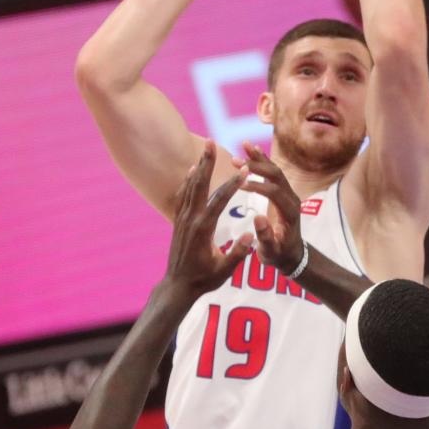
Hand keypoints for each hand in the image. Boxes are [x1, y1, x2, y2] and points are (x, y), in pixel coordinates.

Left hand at [165, 141, 252, 297]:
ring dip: (199, 167)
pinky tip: (194, 171)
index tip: (245, 170)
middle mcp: (191, 219)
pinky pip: (184, 195)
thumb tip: (250, 236)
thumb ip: (237, 253)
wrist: (178, 286)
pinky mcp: (179, 221)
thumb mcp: (224, 270)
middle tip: (212, 142)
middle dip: (207, 163)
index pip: (220, 201)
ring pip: (190, 187)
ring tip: (205, 148)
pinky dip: (189, 181)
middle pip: (200, 185)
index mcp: (203, 229)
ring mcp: (183, 219)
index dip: (233, 184)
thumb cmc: (204, 280)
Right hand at [237, 143, 305, 275]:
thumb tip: (258, 218)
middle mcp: (292, 199)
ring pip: (275, 170)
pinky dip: (262, 160)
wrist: (291, 255)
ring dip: (259, 158)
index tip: (239, 183)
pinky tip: (250, 148)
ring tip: (243, 145)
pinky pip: (273, 172)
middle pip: (276, 176)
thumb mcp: (271, 252)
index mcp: (289, 213)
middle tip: (236, 160)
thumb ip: (266, 237)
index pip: (274, 193)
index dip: (257, 186)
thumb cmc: (278, 255)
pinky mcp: (283, 192)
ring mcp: (289, 194)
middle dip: (257, 166)